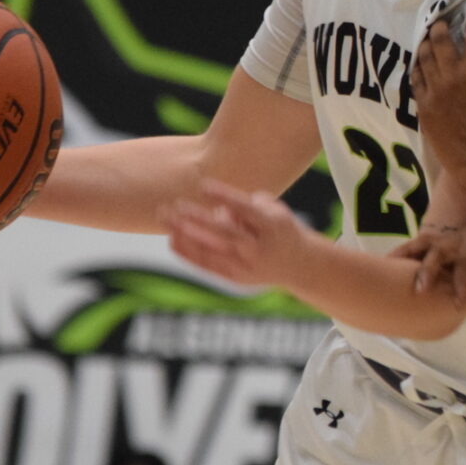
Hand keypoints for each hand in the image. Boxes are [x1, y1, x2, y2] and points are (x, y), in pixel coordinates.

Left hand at [163, 179, 320, 289]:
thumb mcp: (274, 211)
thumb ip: (245, 206)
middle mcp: (259, 248)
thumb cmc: (280, 229)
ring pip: (212, 251)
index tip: (203, 185)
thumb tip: (216, 207)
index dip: (224, 197)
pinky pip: (208, 266)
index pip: (246, 209)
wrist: (299, 265)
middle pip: (225, 233)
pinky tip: (171, 240)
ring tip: (165, 218)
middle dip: (198, 219)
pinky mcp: (236, 279)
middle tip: (175, 206)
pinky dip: (188, 254)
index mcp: (273, 226)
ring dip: (186, 235)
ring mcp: (247, 266)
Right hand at [393, 217, 465, 306]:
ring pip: (426, 247)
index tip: (459, 303)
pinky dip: (413, 262)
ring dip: (408, 259)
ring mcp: (456, 240)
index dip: (461, 282)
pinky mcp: (454, 250)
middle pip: (436, 249)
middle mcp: (463, 234)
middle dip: (425, 268)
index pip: (465, 259)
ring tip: (387, 271)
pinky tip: (397, 273)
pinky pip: (429, 255)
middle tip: (417, 289)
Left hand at [411, 0, 465, 189]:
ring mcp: (433, 93)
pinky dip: (417, 66)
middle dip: (440, 23)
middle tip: (443, 17)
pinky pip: (414, 79)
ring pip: (422, 56)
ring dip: (425, 42)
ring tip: (428, 36)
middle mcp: (450, 78)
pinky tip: (420, 62)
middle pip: (439, 39)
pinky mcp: (423, 108)